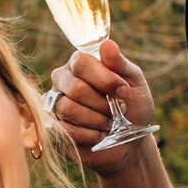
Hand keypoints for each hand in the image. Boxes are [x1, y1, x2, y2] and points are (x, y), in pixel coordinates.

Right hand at [46, 38, 158, 168]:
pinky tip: (98, 135)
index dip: (103, 78)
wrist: (129, 143)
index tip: (123, 90)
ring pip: (68, 108)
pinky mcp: (52, 127)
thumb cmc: (132, 108)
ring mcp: (54, 103)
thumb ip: (120, 64)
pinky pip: (64, 129)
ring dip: (97, 120)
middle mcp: (63, 80)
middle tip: (117, 111)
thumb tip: (107, 44)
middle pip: (74, 87)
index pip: (80, 62)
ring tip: (108, 123)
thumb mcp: (135, 82)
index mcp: (80, 63)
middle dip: (102, 104)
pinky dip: (89, 135)